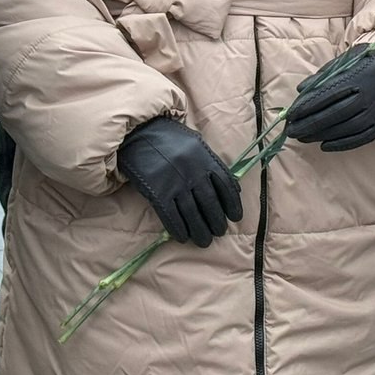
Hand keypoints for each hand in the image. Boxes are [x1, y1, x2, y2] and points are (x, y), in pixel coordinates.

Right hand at [116, 116, 242, 247]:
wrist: (138, 133)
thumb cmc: (168, 139)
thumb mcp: (195, 144)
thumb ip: (211, 163)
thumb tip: (232, 187)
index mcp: (205, 157)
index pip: (225, 185)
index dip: (232, 204)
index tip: (236, 217)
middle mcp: (193, 172)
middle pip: (210, 203)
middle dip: (216, 221)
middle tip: (219, 232)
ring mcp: (175, 183)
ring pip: (192, 214)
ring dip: (200, 230)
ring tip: (204, 241)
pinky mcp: (158, 192)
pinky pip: (171, 216)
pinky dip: (179, 229)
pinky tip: (183, 237)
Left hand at [285, 48, 374, 151]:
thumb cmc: (365, 63)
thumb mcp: (344, 61)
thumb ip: (323, 75)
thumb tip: (301, 90)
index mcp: (356, 77)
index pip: (326, 95)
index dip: (306, 106)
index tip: (290, 115)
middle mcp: (367, 96)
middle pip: (333, 114)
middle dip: (309, 124)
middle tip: (291, 131)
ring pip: (345, 128)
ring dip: (321, 135)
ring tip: (303, 138)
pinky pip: (359, 138)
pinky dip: (341, 144)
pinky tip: (325, 145)